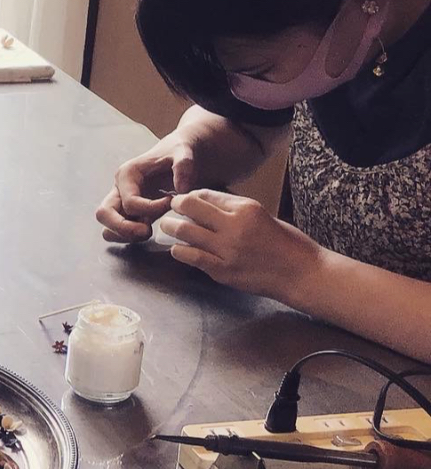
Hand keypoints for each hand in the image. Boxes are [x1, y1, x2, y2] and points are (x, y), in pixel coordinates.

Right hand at [97, 130, 200, 243]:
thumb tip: (182, 189)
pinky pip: (117, 232)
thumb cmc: (178, 152)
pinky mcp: (127, 214)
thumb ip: (184, 166)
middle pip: (104, 214)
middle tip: (147, 232)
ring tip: (148, 231)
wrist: (179, 154)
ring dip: (125, 235)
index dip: (152, 208)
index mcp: (127, 174)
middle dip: (123, 228)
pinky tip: (149, 230)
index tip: (171, 202)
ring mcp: (120, 203)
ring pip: (107, 228)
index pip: (130, 202)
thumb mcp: (184, 152)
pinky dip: (128, 237)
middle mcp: (118, 189)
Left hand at [159, 189, 323, 301]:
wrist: (302, 273)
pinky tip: (176, 249)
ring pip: (185, 231)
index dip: (190, 196)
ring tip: (166, 226)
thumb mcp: (263, 216)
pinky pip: (192, 257)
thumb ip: (235, 211)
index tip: (183, 200)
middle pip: (191, 207)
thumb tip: (207, 205)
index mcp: (246, 208)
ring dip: (171, 227)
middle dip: (176, 205)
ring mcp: (227, 250)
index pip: (207, 195)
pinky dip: (179, 250)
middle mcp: (234, 226)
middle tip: (170, 208)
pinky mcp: (223, 271)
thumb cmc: (286, 243)